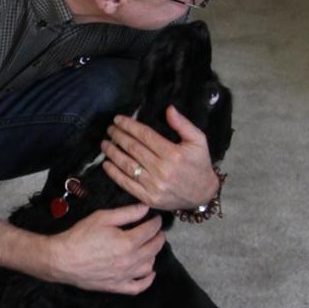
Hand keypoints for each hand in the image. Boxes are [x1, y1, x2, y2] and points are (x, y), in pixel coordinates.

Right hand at [48, 203, 164, 294]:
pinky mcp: (117, 286)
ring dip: (152, 255)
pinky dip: (148, 280)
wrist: (62, 259)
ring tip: (148, 248)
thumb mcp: (102, 217)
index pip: (151, 230)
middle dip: (158, 237)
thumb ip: (127, 213)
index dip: (156, 223)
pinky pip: (139, 287)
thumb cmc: (80, 236)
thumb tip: (145, 208)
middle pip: (154, 248)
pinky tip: (149, 272)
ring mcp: (125, 275)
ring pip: (149, 266)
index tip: (156, 219)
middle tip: (156, 231)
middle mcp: (130, 260)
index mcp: (128, 242)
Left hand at [100, 105, 218, 209]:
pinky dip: (114, 174)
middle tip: (110, 129)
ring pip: (127, 166)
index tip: (118, 120)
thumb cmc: (199, 164)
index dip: (129, 126)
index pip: (145, 135)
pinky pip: (127, 184)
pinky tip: (106, 164)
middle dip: (118, 137)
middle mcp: (162, 170)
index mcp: (173, 154)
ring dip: (113, 153)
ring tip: (105, 144)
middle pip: (133, 149)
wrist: (203, 194)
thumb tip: (169, 109)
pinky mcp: (148, 198)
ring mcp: (154, 185)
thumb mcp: (198, 140)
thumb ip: (183, 124)